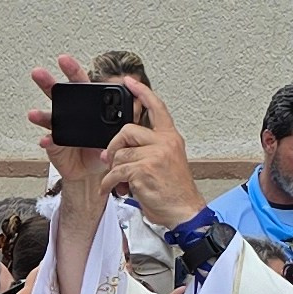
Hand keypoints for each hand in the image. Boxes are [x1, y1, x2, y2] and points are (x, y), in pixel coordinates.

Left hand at [102, 88, 199, 234]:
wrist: (184, 212)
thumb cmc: (174, 191)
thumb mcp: (166, 162)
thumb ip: (147, 150)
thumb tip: (115, 149)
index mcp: (171, 138)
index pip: (157, 108)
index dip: (142, 92)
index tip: (130, 81)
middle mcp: (164, 142)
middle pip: (127, 130)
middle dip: (115, 146)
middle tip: (112, 160)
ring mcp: (154, 155)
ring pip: (119, 153)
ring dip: (113, 171)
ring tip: (119, 182)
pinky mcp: (143, 170)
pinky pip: (115, 171)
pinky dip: (108, 183)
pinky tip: (111, 189)